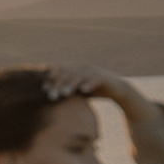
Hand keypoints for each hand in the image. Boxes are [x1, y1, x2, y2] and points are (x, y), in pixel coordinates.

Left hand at [45, 65, 160, 121]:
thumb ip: (67, 91)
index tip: (44, 89)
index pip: (61, 71)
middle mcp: (85, 68)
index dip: (52, 78)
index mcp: (77, 69)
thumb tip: (50, 96)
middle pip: (69, 73)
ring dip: (71, 83)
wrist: (119, 90)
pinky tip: (84, 90)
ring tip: (64, 93)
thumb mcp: (79, 91)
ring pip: (81, 76)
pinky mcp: (104, 78)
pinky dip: (89, 84)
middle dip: (59, 83)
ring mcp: (95, 72)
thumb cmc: (95, 90)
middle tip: (52, 94)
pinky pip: (96, 79)